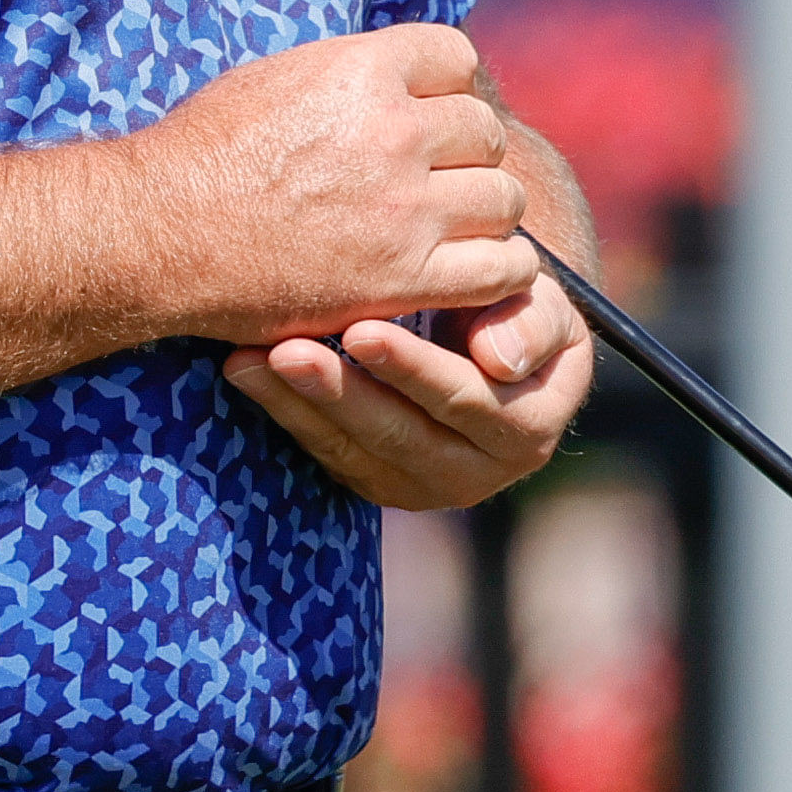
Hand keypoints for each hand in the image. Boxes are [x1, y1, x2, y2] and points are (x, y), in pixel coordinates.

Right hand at [125, 24, 532, 342]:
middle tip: (435, 182)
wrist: (158, 234)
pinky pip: (502, 269)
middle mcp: (394, 131)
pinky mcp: (404, 278)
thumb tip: (397, 70)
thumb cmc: (204, 154)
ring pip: (503, 199)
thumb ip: (348, 73)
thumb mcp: (275, 76)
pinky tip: (470, 271)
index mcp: (362, 70)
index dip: (446, 89)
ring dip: (483, 213)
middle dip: (466, 154)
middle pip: (485, 131)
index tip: (427, 117)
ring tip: (451, 228)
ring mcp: (405, 208)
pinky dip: (497, 271)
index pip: (457, 57)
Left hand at [223, 274, 594, 510]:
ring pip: (353, 451)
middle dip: (338, 392)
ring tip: (249, 361)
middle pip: (399, 436)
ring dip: (296, 405)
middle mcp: (476, 474)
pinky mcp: (378, 481)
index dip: (414, 368)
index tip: (362, 330)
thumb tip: (497, 360)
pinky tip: (246, 373)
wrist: (497, 343)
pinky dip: (285, 413)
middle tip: (286, 351)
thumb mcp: (545, 306)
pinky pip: (327, 453)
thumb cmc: (520, 309)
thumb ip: (533, 323)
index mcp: (528, 430)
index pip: (465, 399)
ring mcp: (422, 486)